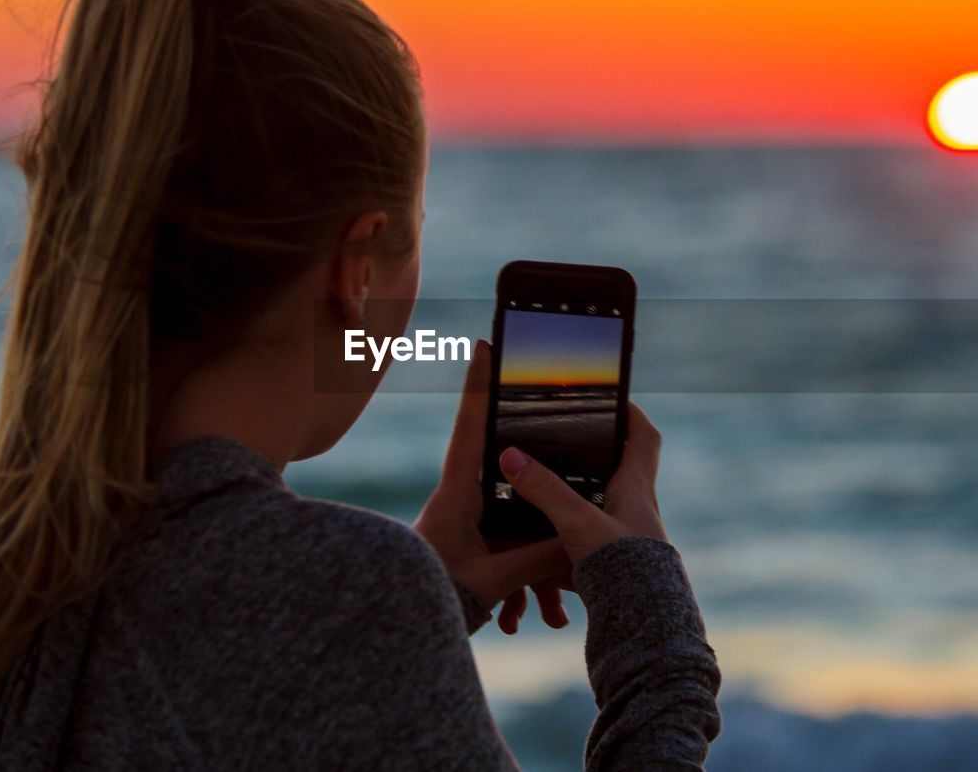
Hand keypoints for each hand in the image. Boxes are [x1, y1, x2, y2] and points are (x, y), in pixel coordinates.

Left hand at [414, 339, 572, 630]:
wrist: (400, 631)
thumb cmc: (436, 599)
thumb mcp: (492, 581)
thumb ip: (536, 558)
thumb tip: (577, 536)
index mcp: (456, 493)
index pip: (470, 428)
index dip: (479, 386)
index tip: (485, 346)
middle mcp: (460, 497)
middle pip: (498, 456)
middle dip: (523, 448)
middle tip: (544, 406)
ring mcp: (467, 518)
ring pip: (512, 507)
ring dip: (532, 544)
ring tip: (550, 574)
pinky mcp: (473, 541)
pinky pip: (510, 540)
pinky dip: (528, 576)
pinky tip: (535, 614)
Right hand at [497, 401, 668, 566]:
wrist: (644, 629)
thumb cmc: (621, 570)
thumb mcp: (576, 523)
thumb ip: (543, 490)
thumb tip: (510, 455)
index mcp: (635, 489)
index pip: (643, 437)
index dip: (629, 413)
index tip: (608, 399)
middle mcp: (636, 511)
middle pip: (617, 471)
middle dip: (590, 460)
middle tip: (561, 446)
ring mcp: (627, 540)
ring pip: (599, 511)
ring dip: (573, 506)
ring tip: (540, 498)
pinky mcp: (616, 568)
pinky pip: (588, 546)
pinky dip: (565, 545)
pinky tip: (541, 554)